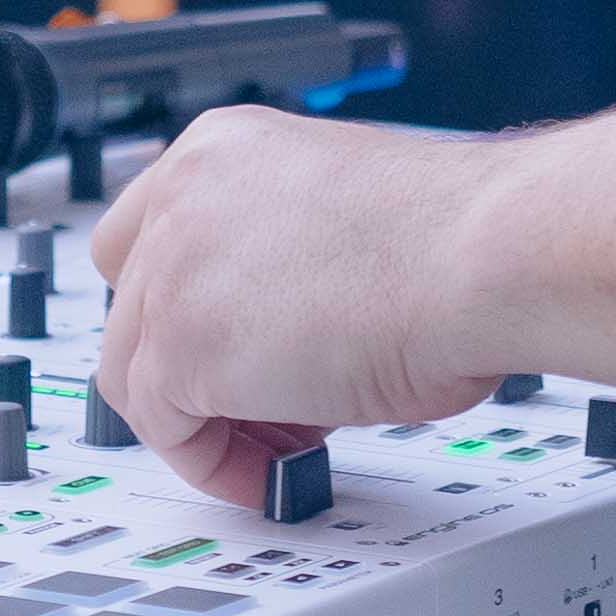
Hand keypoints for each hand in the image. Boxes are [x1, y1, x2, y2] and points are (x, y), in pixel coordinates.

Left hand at [88, 106, 511, 503]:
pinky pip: (165, 430)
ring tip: (285, 444)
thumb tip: (280, 335)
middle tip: (266, 406)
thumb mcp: (341, 221)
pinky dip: (214, 462)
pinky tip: (278, 467)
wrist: (484, 254)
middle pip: (132, 307)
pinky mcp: (178, 347)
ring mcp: (170, 269)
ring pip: (134, 373)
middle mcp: (181, 194)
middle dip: (189, 367)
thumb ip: (281, 258)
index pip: (147, 236)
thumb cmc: (457, 238)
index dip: (188, 307)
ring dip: (204, 422)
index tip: (233, 352)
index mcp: (224, 149)